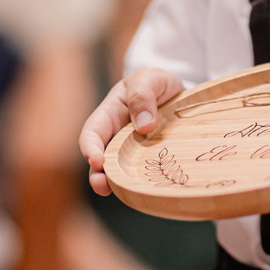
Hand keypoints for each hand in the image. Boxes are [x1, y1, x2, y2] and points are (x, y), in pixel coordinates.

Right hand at [79, 66, 184, 195]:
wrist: (178, 92)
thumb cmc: (156, 82)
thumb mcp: (150, 78)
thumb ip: (143, 95)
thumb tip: (143, 126)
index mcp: (109, 114)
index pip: (92, 133)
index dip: (90, 148)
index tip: (96, 160)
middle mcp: (116, 137)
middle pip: (101, 159)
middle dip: (97, 174)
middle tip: (102, 185)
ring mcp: (131, 151)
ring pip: (119, 171)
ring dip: (117, 183)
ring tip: (121, 192)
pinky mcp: (147, 160)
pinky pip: (140, 174)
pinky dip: (140, 183)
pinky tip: (147, 190)